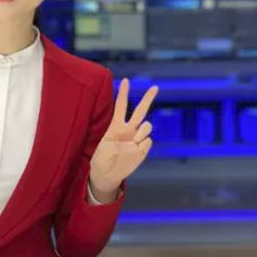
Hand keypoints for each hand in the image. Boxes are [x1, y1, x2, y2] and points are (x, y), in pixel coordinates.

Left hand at [88, 79, 158, 200]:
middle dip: (148, 98)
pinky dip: (142, 145)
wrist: (107, 175)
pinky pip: (148, 141)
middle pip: (140, 111)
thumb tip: (131, 140)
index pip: (121, 106)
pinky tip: (134, 152)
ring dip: (143, 130)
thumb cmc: (101, 161)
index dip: (124, 94)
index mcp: (115, 126)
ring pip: (147, 126)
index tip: (126, 81)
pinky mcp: (142, 149)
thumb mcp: (102, 149)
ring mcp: (136, 139)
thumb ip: (116, 142)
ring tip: (134, 140)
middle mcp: (128, 130)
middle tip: (155, 87)